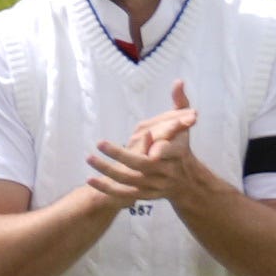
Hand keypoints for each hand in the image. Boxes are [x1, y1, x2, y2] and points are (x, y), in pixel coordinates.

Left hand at [83, 97, 202, 206]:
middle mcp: (167, 171)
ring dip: (108, 171)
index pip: (169, 150)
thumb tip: (178, 81)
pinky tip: (90, 180)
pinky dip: (107, 189)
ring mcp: (156, 185)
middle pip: (143, 165)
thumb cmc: (182, 145)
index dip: (160, 148)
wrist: (186, 181)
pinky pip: (124, 194)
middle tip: (100, 144)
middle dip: (120, 155)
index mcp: (178, 152)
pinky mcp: (145, 195)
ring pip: (130, 180)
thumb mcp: (185, 123)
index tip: (147, 137)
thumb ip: (180, 102)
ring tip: (89, 158)